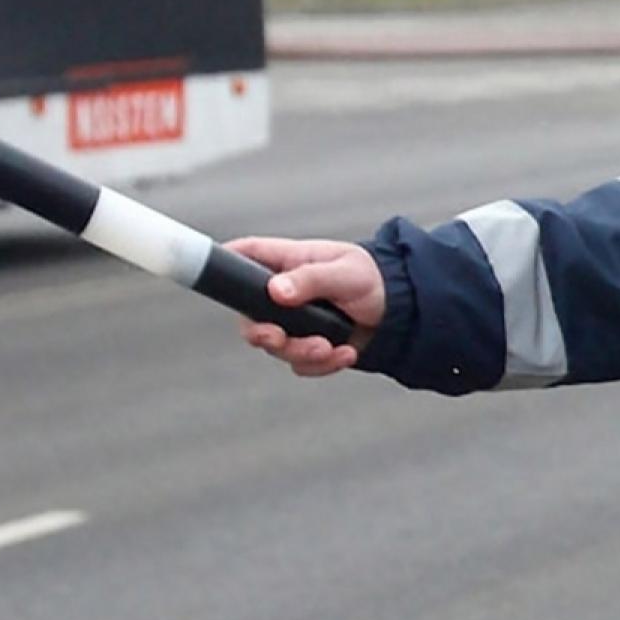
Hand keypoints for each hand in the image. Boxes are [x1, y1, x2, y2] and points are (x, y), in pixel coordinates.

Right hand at [224, 237, 384, 376]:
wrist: (401, 312)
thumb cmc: (372, 278)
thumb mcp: (344, 273)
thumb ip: (310, 280)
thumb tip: (276, 290)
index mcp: (288, 262)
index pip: (246, 255)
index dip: (224, 261)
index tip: (217, 276)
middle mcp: (284, 293)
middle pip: (249, 316)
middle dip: (262, 334)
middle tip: (278, 339)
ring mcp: (294, 322)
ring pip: (275, 347)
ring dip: (301, 353)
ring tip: (330, 348)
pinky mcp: (308, 346)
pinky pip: (301, 364)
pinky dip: (323, 365)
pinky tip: (346, 354)